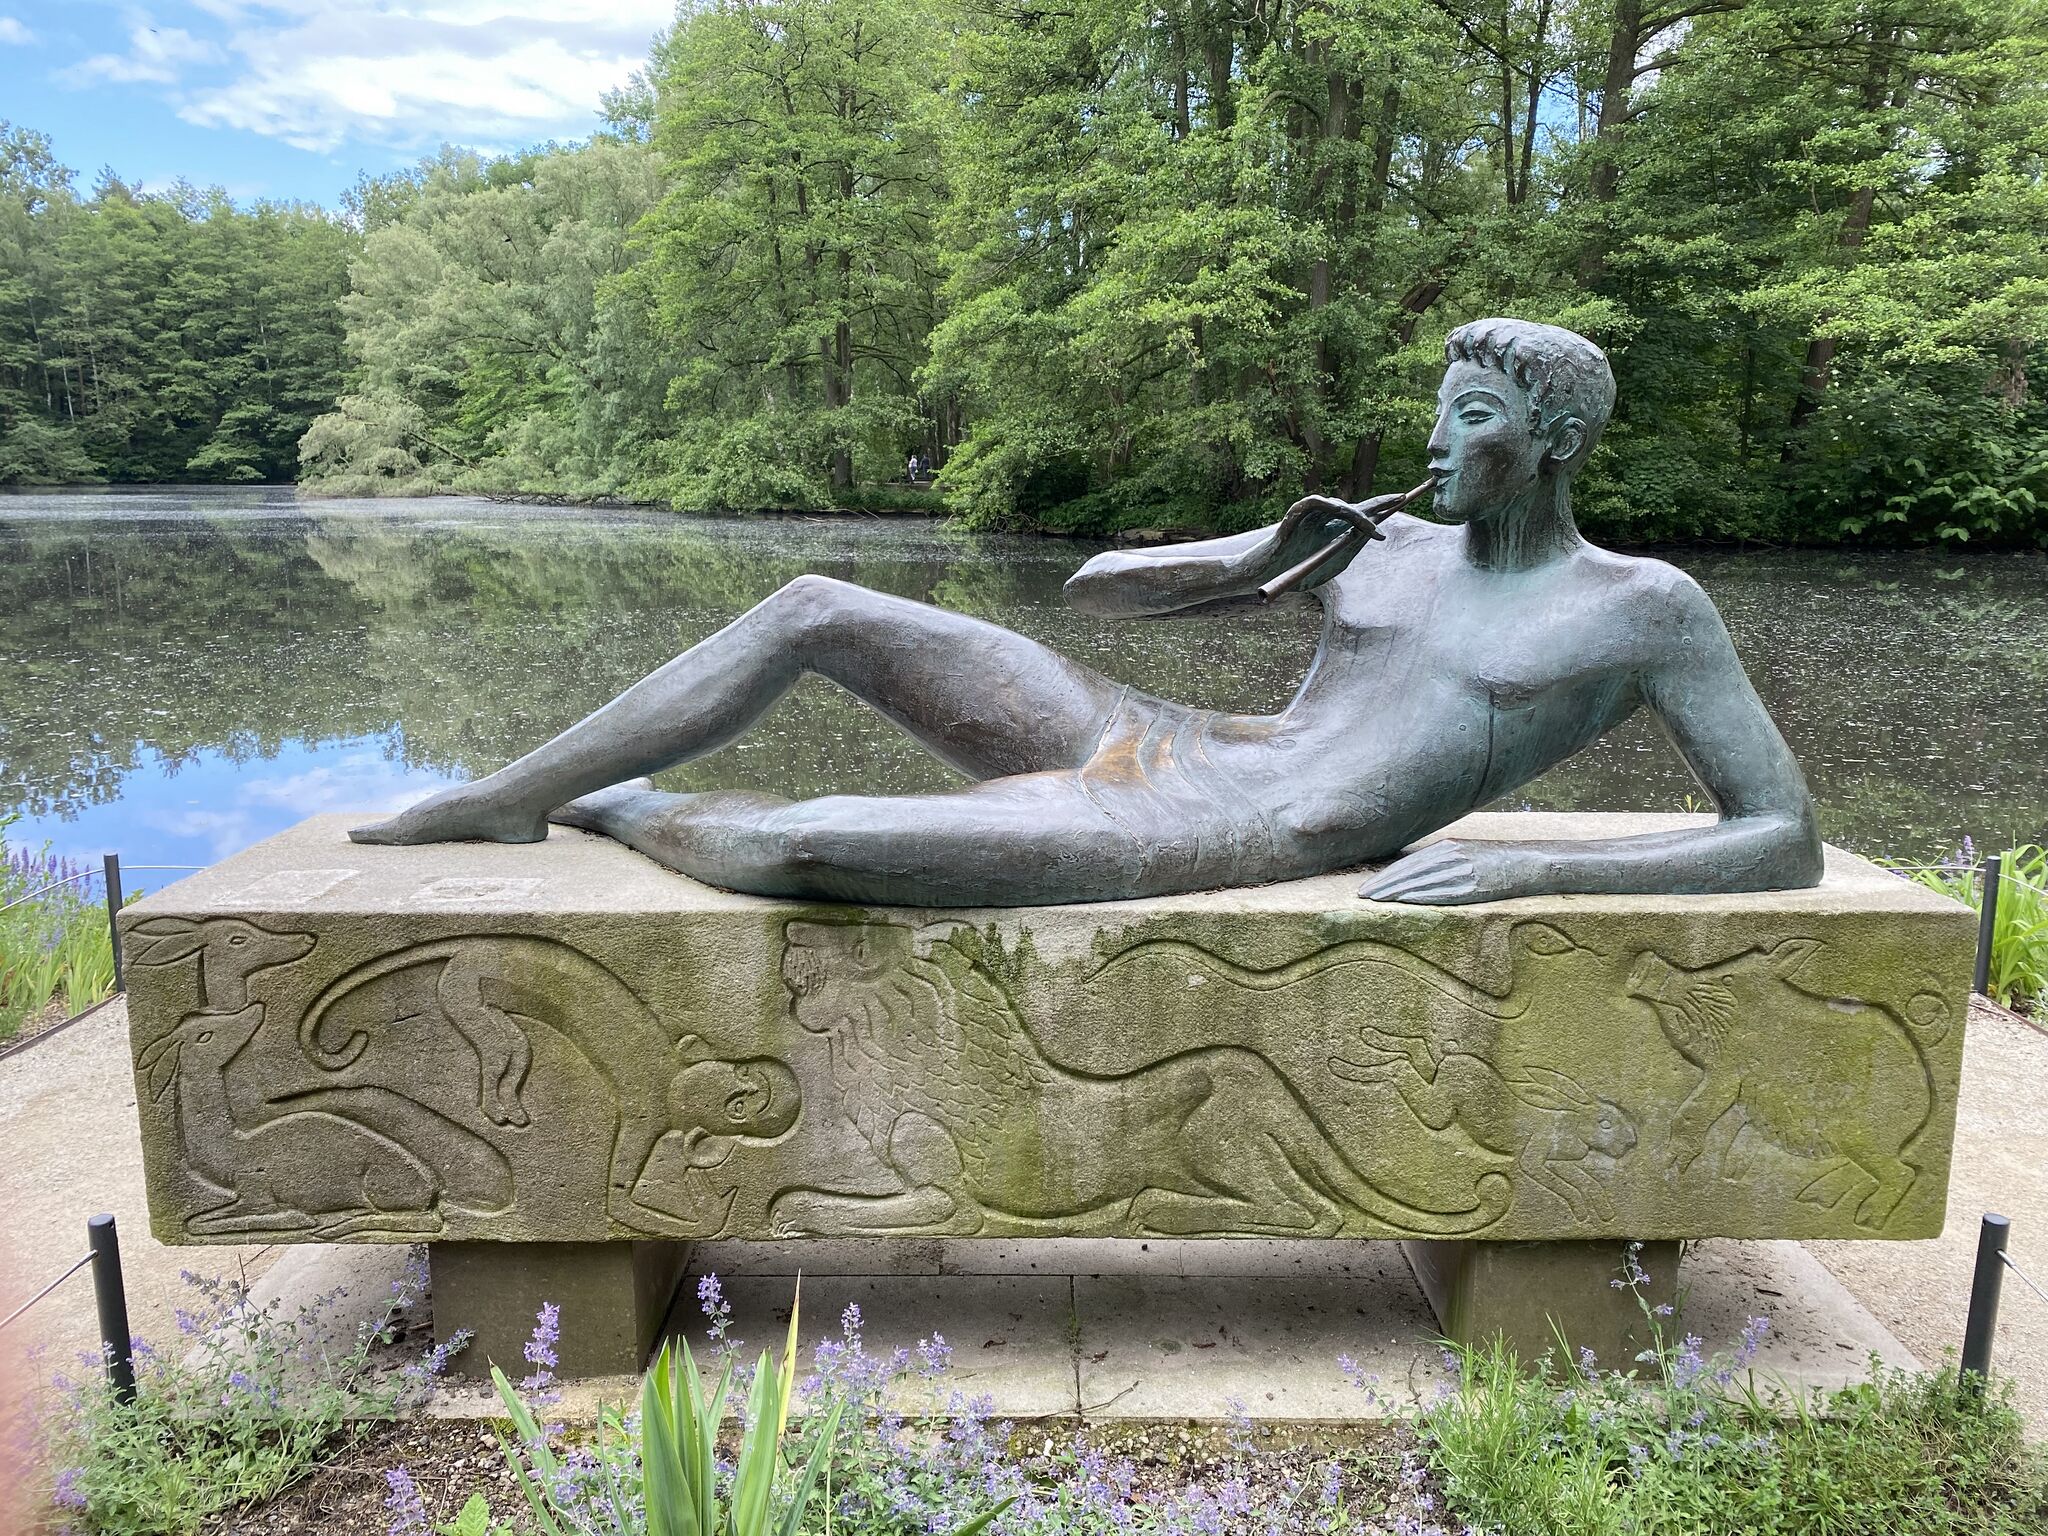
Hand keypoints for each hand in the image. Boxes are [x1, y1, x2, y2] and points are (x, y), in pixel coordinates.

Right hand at [1262, 491, 1407, 587]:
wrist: (1269, 574)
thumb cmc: (1298, 572)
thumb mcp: (1333, 564)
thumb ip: (1351, 549)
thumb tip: (1372, 534)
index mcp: (1334, 529)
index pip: (1362, 514)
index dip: (1381, 508)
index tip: (1402, 501)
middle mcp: (1326, 518)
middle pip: (1356, 505)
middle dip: (1379, 502)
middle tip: (1401, 497)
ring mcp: (1312, 514)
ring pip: (1341, 506)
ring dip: (1359, 516)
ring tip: (1373, 530)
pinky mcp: (1297, 512)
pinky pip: (1317, 503)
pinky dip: (1332, 507)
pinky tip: (1345, 513)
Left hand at [1358, 838, 1539, 904]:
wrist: (1530, 862)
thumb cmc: (1495, 861)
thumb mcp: (1465, 853)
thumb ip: (1441, 861)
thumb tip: (1414, 876)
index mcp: (1448, 847)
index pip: (1408, 863)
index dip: (1385, 876)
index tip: (1366, 887)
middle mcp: (1452, 856)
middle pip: (1410, 872)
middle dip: (1383, 885)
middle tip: (1362, 896)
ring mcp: (1463, 870)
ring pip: (1421, 882)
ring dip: (1395, 892)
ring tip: (1375, 902)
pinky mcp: (1474, 885)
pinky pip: (1442, 891)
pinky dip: (1420, 896)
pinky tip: (1405, 901)